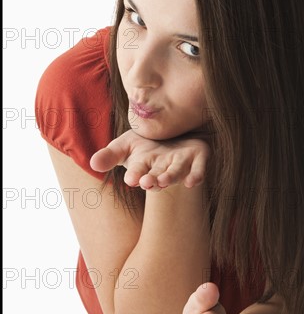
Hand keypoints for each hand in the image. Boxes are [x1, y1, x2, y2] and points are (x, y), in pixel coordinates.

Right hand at [89, 129, 210, 190]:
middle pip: (157, 175)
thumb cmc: (146, 141)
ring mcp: (181, 163)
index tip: (131, 179)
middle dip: (151, 180)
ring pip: (176, 172)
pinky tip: (193, 182)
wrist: (175, 131)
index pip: (138, 172)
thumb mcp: (125, 145)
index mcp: (145, 166)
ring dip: (170, 177)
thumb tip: (93, 164)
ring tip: (163, 181)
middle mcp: (163, 167)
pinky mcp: (199, 156)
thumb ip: (110, 155)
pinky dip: (196, 174)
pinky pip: (199, 167)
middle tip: (145, 182)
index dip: (134, 175)